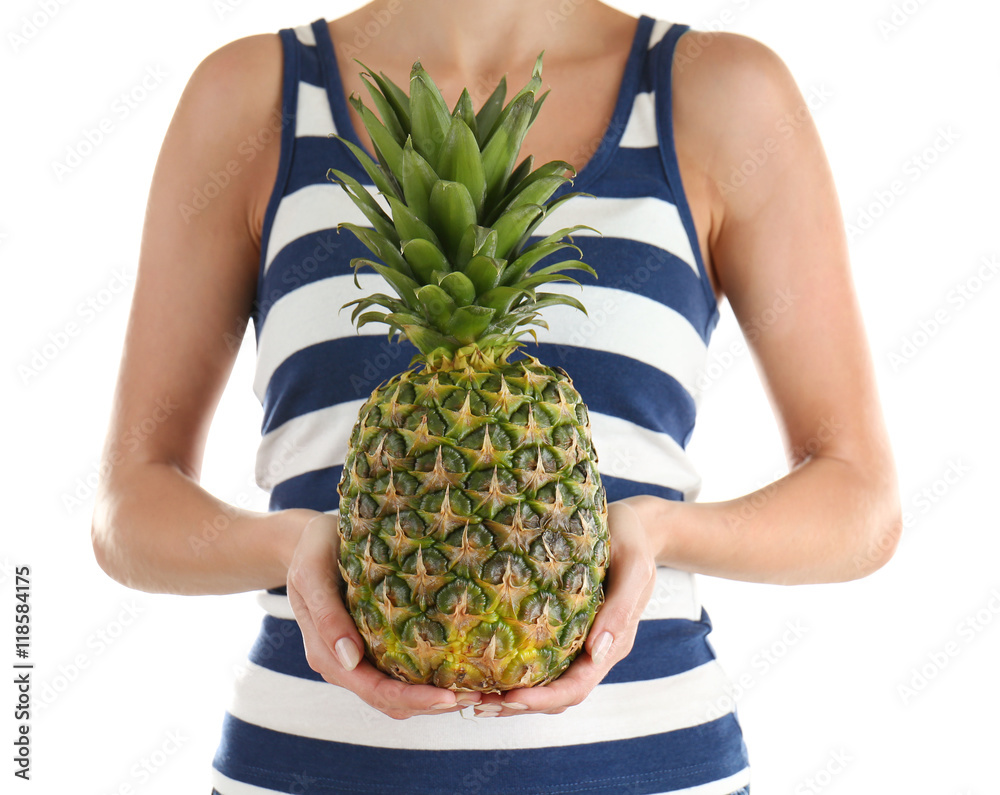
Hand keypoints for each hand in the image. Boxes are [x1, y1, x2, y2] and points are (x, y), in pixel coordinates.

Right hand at [285, 511, 481, 718]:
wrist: (312, 539)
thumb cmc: (312, 550)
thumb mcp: (311, 574)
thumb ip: (326, 616)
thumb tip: (349, 659)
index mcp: (326, 654)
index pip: (373, 690)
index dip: (412, 699)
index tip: (449, 697)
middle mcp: (344, 663)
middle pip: (389, 701)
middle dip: (431, 704)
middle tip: (476, 698)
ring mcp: (360, 656)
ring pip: (397, 695)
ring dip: (433, 699)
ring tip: (474, 692)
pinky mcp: (374, 644)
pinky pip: (400, 672)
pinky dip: (427, 680)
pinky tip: (456, 671)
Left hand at [472, 497, 658, 716]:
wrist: (632, 525)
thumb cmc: (634, 541)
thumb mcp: (634, 568)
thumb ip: (621, 609)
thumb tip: (598, 653)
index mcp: (613, 643)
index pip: (577, 687)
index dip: (543, 698)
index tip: (509, 698)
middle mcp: (593, 650)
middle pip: (556, 695)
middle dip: (518, 704)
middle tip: (476, 704)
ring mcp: (578, 641)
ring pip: (546, 683)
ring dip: (511, 694)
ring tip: (472, 696)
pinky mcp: (563, 626)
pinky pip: (540, 658)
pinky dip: (514, 670)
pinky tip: (485, 665)